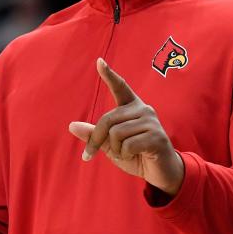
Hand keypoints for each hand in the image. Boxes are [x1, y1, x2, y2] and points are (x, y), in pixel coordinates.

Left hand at [68, 58, 183, 195]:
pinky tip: (136, 156)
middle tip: (90, 155)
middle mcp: (143, 109)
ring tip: (126, 154)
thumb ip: (94, 135)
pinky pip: (127, 145)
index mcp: (132, 107)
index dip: (109, 75)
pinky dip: (125, 155)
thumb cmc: (136, 155)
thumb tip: (71, 126)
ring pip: (116, 134)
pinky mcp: (156, 136)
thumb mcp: (111, 146)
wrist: (160, 172)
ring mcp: (151, 121)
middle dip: (96, 140)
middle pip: (107, 120)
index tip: (99, 62)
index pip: (120, 87)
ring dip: (115, 150)